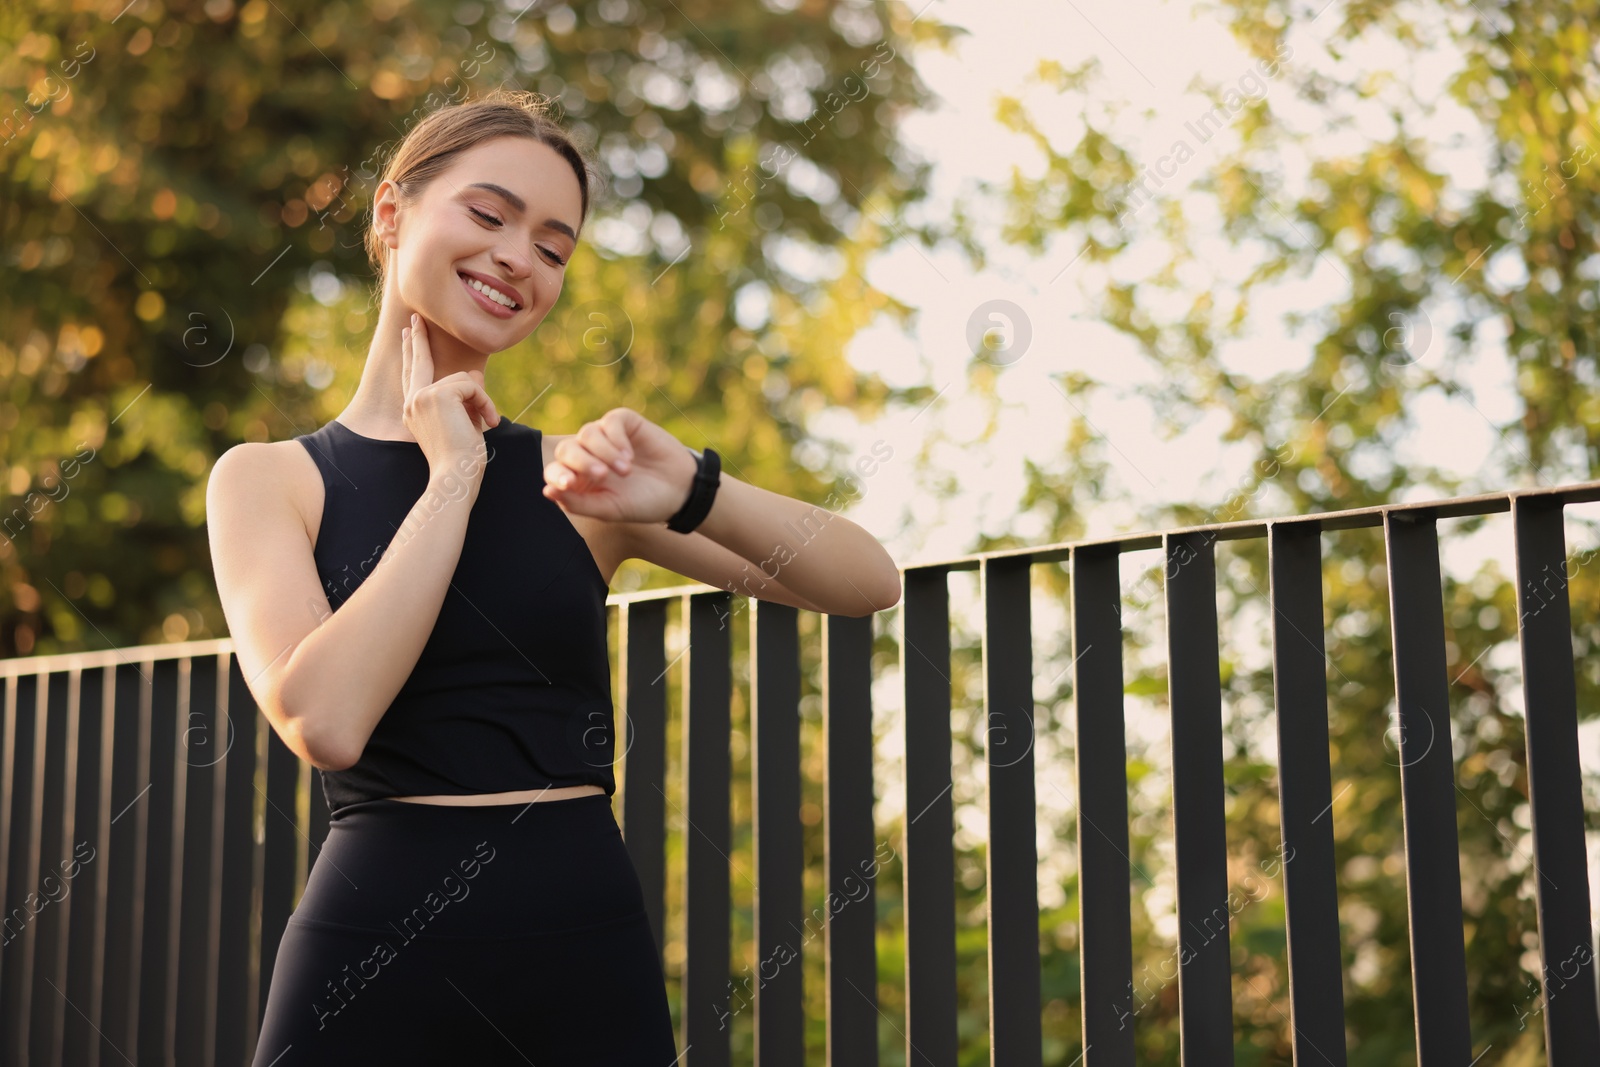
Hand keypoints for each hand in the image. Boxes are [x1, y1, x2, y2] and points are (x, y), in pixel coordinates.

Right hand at [401, 312, 499, 475]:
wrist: (455, 477)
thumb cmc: (462, 460)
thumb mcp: (466, 423)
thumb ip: (466, 397)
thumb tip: (474, 373)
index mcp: (414, 410)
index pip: (413, 375)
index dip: (412, 353)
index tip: (410, 333)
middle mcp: (412, 402)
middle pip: (419, 362)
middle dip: (420, 339)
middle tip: (416, 319)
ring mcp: (422, 397)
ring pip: (462, 380)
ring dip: (482, 400)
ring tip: (487, 423)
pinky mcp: (438, 395)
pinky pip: (472, 385)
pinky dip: (486, 402)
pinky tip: (489, 423)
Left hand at [543, 408, 702, 523]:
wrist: (680, 491)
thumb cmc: (643, 503)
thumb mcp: (610, 509)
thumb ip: (578, 503)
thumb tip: (547, 492)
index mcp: (580, 479)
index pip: (555, 472)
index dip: (557, 475)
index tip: (568, 484)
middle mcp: (588, 455)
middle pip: (566, 449)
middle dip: (581, 462)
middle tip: (602, 476)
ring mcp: (605, 437)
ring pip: (587, 433)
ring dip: (604, 452)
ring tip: (625, 470)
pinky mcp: (624, 423)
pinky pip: (609, 422)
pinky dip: (616, 438)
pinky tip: (629, 456)